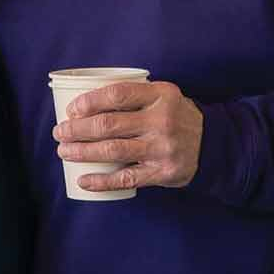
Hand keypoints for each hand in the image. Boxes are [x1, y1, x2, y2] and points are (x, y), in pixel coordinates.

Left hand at [53, 81, 203, 191]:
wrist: (213, 144)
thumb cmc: (176, 116)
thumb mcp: (163, 95)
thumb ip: (134, 95)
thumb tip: (85, 103)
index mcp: (160, 95)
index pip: (117, 94)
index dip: (89, 101)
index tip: (72, 109)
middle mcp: (162, 120)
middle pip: (109, 124)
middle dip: (77, 129)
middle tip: (60, 132)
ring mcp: (162, 148)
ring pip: (113, 150)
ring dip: (82, 152)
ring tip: (63, 151)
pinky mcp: (162, 172)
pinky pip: (126, 178)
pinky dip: (102, 180)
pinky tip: (83, 179)